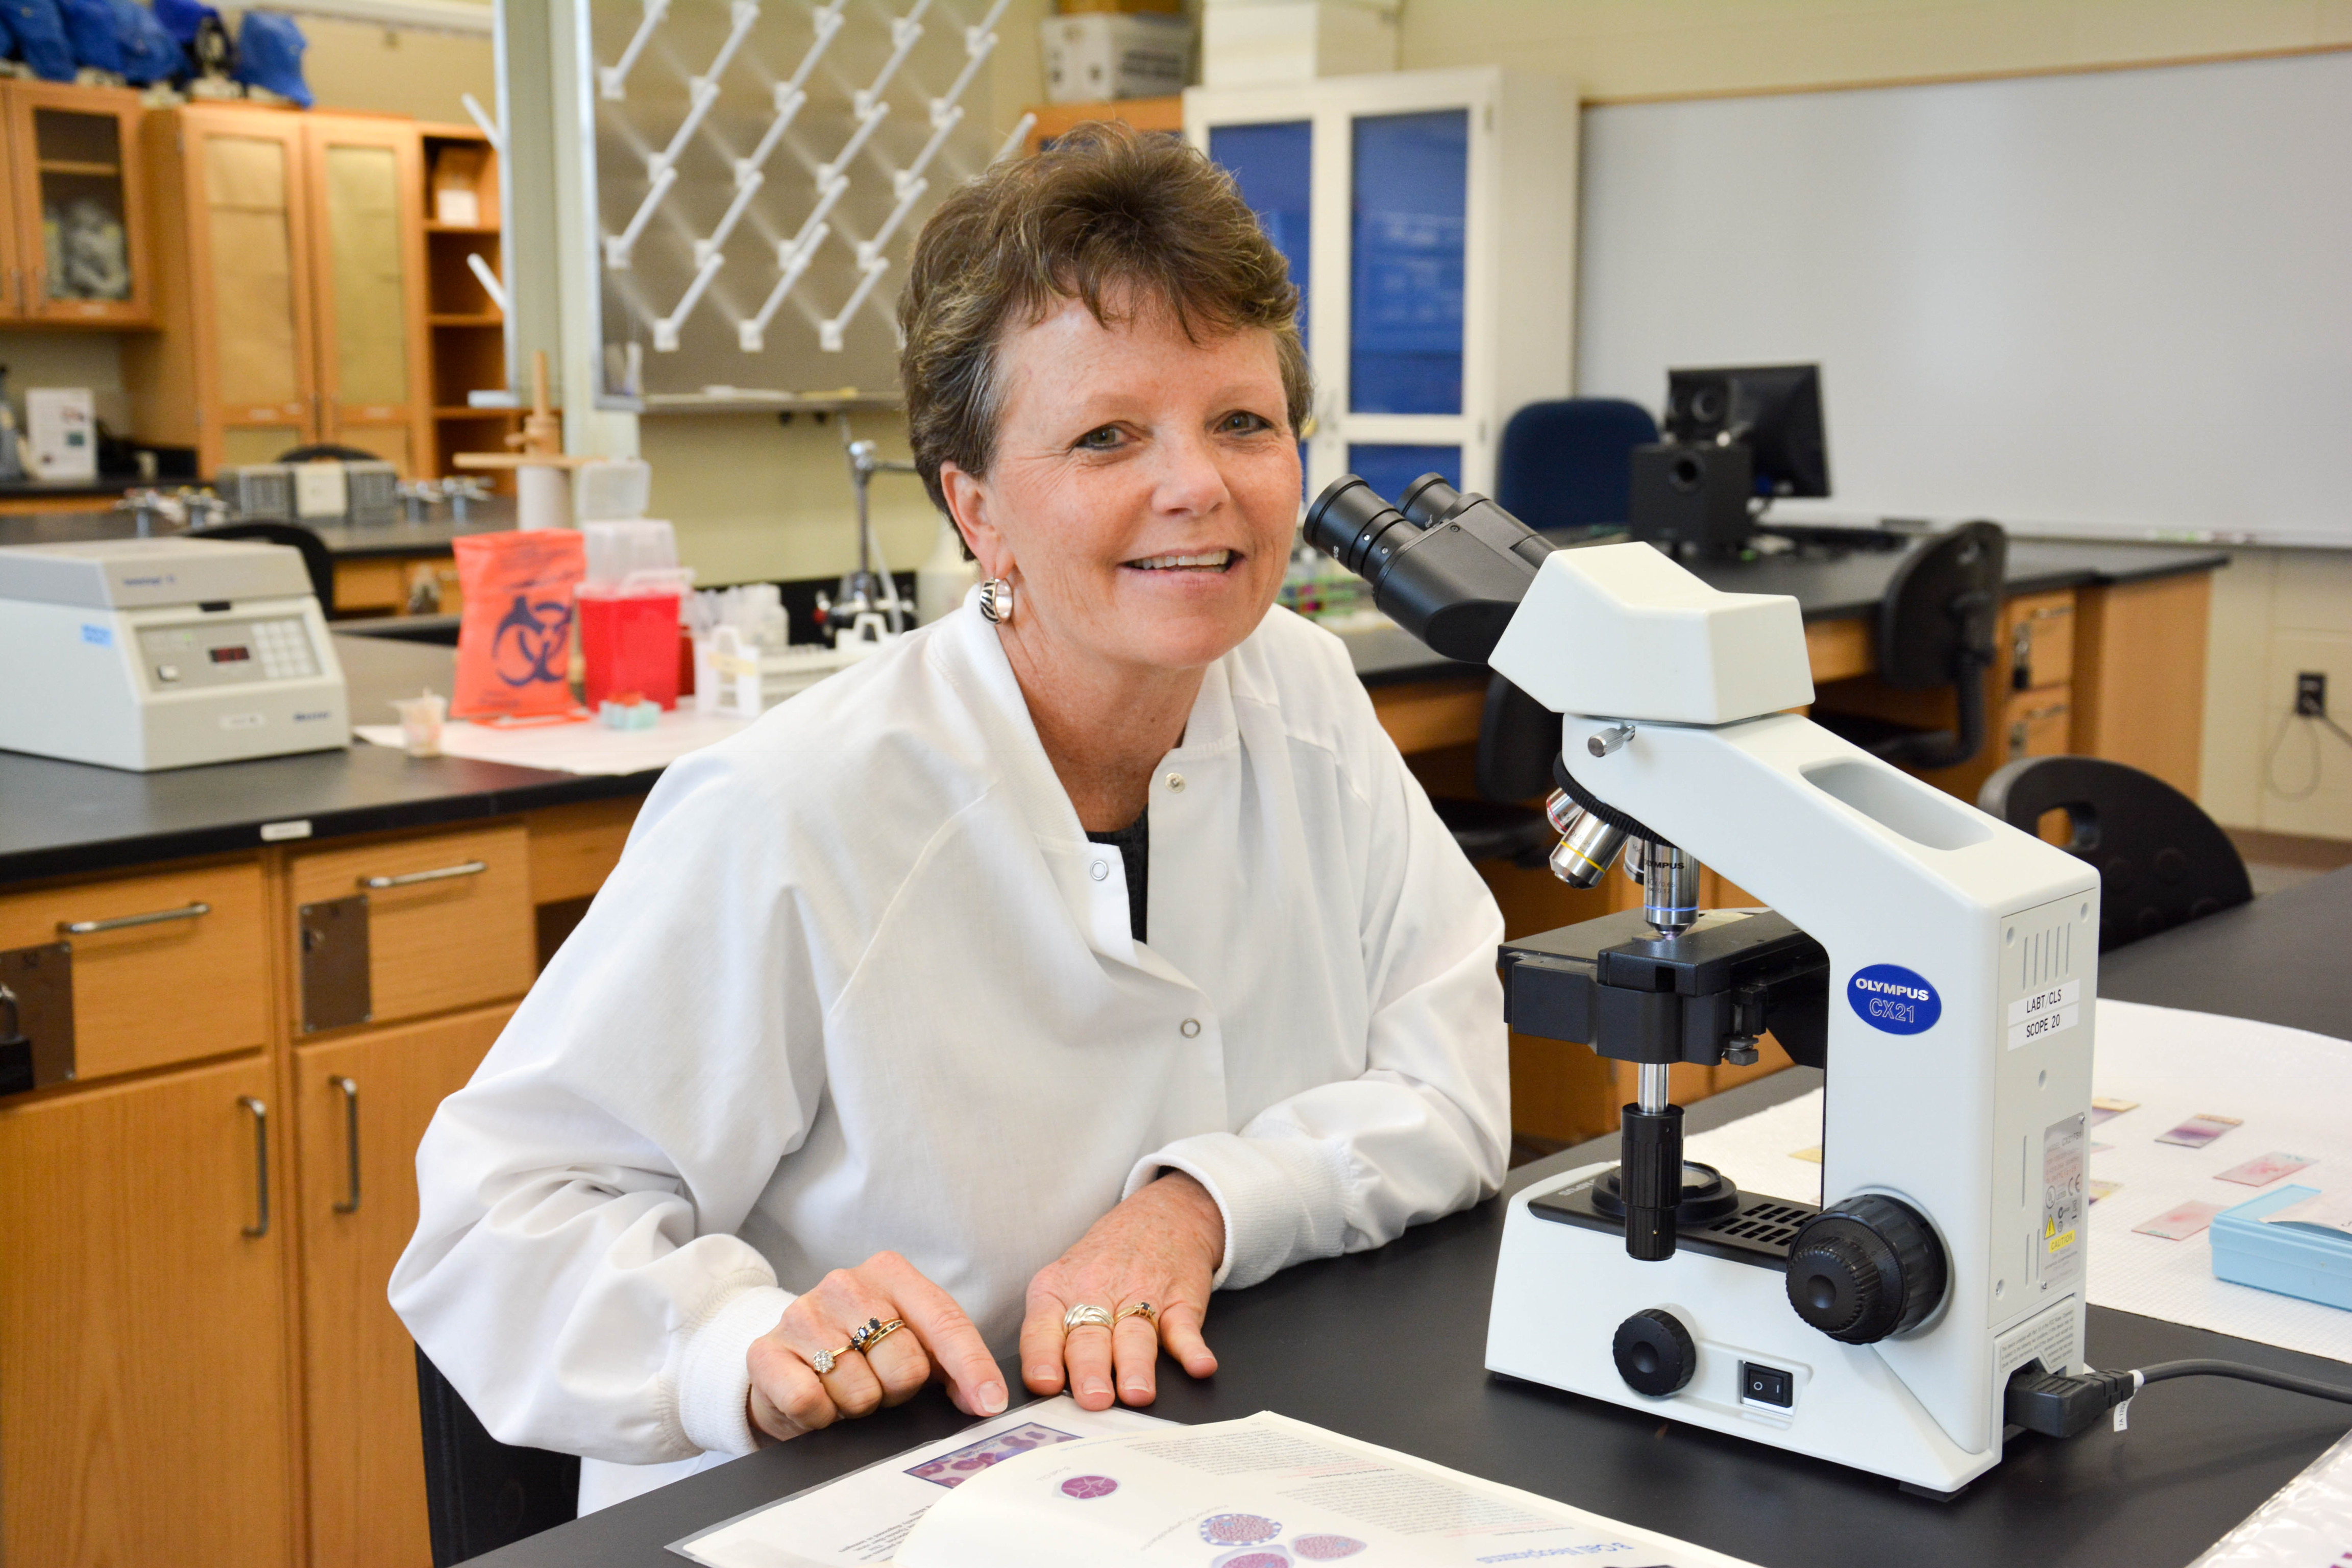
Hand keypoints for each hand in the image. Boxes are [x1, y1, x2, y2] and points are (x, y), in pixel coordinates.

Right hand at [745, 1251, 1006, 1443]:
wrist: (785, 1365)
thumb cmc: (860, 1354)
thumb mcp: (912, 1345)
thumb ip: (953, 1363)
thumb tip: (986, 1399)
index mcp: (890, 1273)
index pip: (945, 1321)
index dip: (972, 1367)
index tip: (990, 1404)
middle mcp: (845, 1284)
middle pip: (906, 1365)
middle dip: (898, 1390)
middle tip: (879, 1384)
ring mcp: (802, 1314)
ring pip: (859, 1391)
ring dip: (858, 1406)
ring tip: (845, 1389)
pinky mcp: (766, 1350)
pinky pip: (811, 1402)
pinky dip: (820, 1417)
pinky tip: (818, 1401)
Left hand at [1019, 1171, 1222, 1411]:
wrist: (1162, 1214)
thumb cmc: (1103, 1261)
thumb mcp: (1063, 1283)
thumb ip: (1051, 1335)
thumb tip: (1043, 1397)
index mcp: (1058, 1290)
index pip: (1042, 1327)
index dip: (1043, 1356)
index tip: (1044, 1383)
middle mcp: (1096, 1292)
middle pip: (1090, 1335)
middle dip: (1090, 1369)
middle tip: (1092, 1399)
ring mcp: (1141, 1295)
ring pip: (1134, 1335)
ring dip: (1135, 1365)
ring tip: (1136, 1393)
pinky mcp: (1180, 1300)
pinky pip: (1185, 1326)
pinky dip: (1193, 1349)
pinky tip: (1199, 1366)